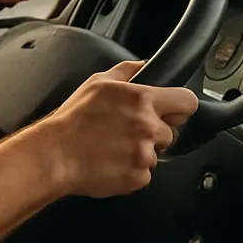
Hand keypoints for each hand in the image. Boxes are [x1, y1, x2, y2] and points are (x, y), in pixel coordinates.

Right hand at [32, 60, 198, 198]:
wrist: (55, 154)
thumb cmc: (72, 119)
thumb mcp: (97, 83)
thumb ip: (126, 71)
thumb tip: (143, 65)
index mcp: (142, 99)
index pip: (187, 102)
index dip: (180, 107)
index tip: (172, 111)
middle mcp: (148, 126)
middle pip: (170, 132)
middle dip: (154, 132)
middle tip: (127, 132)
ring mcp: (145, 154)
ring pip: (155, 154)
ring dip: (140, 152)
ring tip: (113, 148)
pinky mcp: (138, 178)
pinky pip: (144, 174)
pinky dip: (131, 171)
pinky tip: (111, 162)